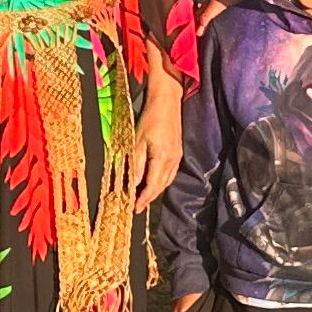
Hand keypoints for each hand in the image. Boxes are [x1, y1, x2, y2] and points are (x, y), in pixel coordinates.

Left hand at [129, 80, 184, 206]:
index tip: (135, 208)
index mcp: (162, 159)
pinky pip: (170, 173)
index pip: (152, 186)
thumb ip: (136, 164)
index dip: (143, 199)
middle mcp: (172, 161)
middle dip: (149, 198)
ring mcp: (177, 157)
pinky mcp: (178, 153)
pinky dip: (162, 182)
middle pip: (161, 186)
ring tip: (144, 198)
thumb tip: (133, 183)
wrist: (167, 103)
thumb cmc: (151, 119)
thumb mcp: (138, 141)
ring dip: (156, 191)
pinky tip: (155, 182)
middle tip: (138, 207)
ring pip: (167, 181)